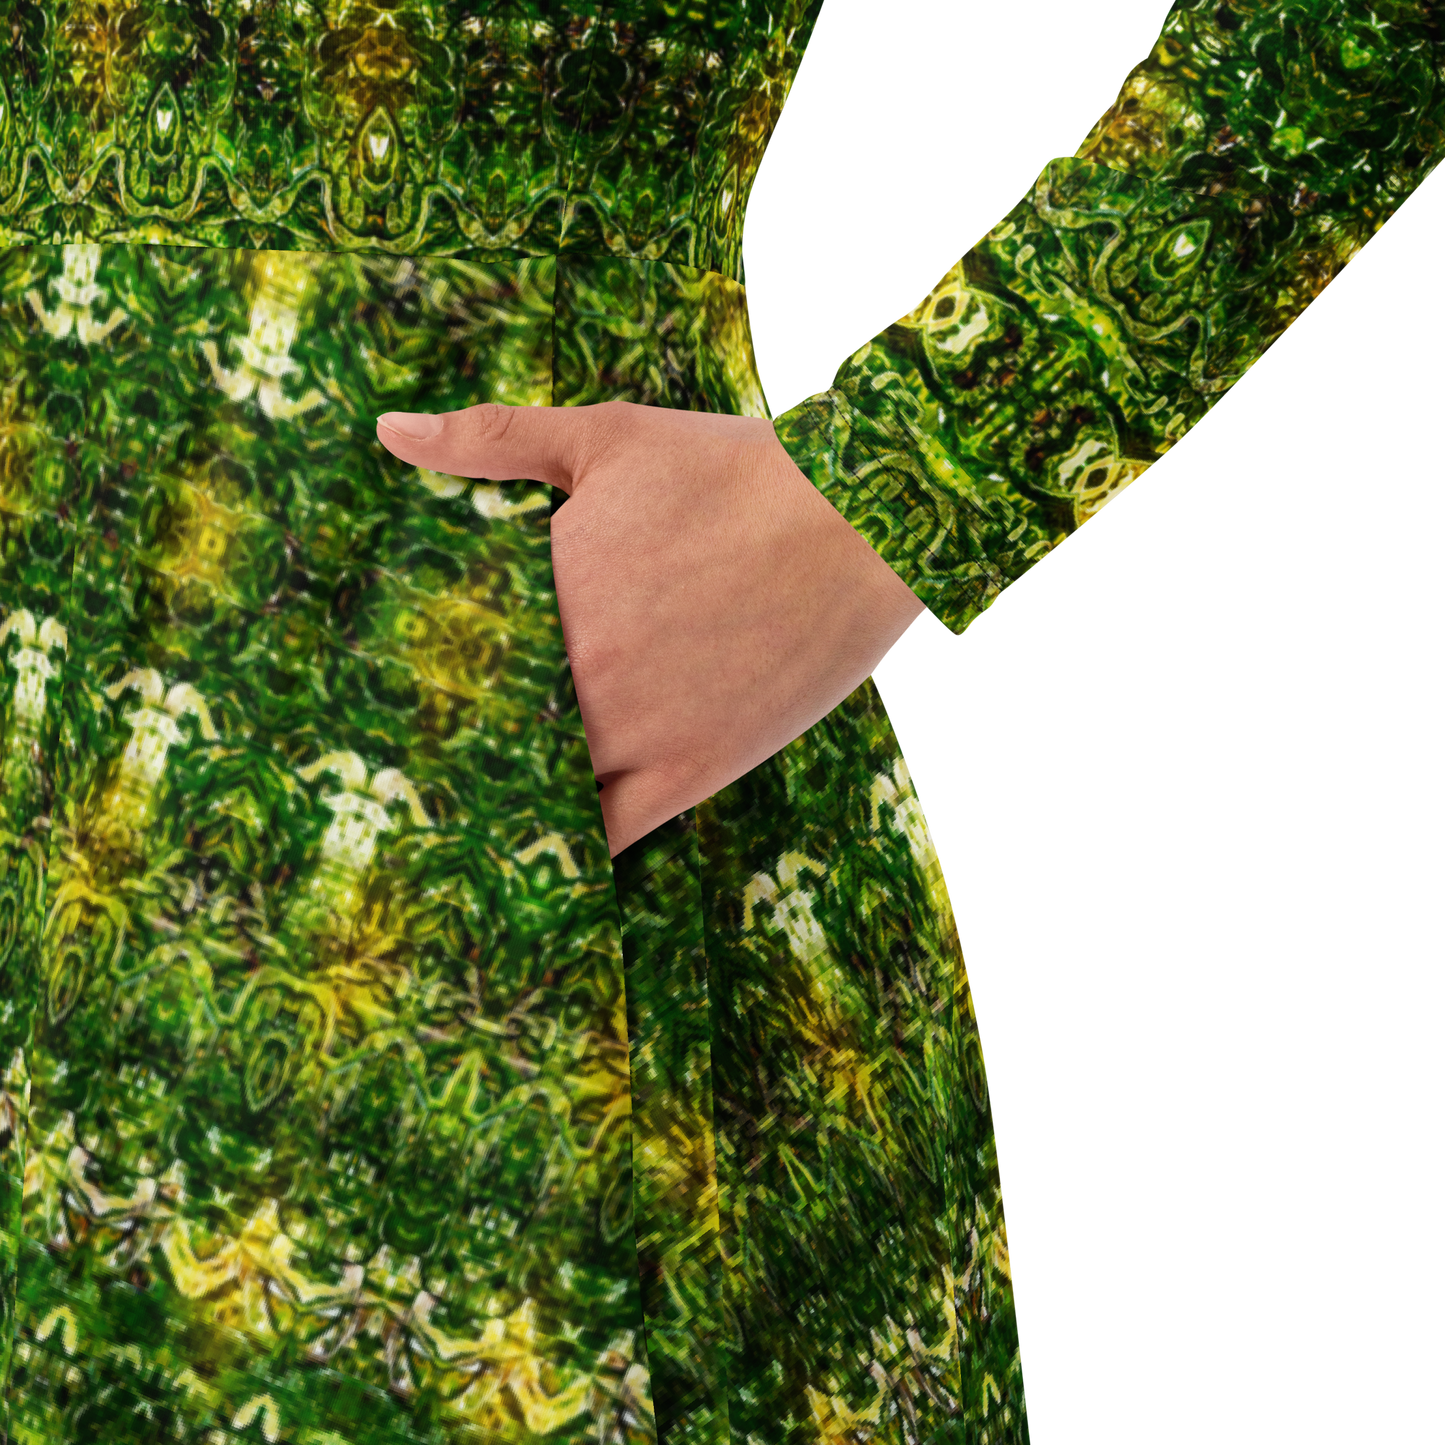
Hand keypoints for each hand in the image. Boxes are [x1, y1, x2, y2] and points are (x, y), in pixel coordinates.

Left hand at [376, 402, 924, 855]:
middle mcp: (575, 675)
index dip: (425, 683)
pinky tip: (549, 850)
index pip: (450, 661)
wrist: (859, 522)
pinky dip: (571, 847)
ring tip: (477, 812)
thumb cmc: (735, 472)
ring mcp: (633, 732)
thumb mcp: (607, 437)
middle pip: (485, 735)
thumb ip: (493, 439)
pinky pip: (606, 834)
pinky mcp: (691, 772)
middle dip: (459, 746)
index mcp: (543, 595)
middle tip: (426, 765)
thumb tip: (388, 430)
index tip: (401, 699)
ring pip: (537, 791)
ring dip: (509, 799)